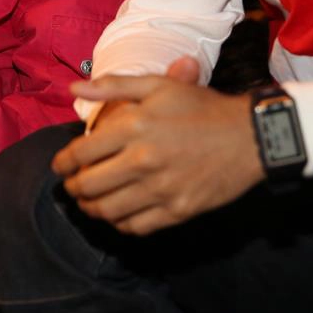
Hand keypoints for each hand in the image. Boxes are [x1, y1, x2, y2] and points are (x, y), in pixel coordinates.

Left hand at [54, 61, 263, 235]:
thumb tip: (73, 89)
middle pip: (88, 186)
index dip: (62, 162)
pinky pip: (136, 227)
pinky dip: (120, 224)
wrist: (252, 136)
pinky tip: (119, 214)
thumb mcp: (159, 86)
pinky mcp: (178, 211)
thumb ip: (114, 86)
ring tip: (90, 201)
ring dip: (91, 208)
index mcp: (134, 127)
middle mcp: (143, 161)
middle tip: (73, 185)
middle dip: (73, 187)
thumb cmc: (203, 107)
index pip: (80, 153)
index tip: (60, 165)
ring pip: (107, 211)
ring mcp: (161, 190)